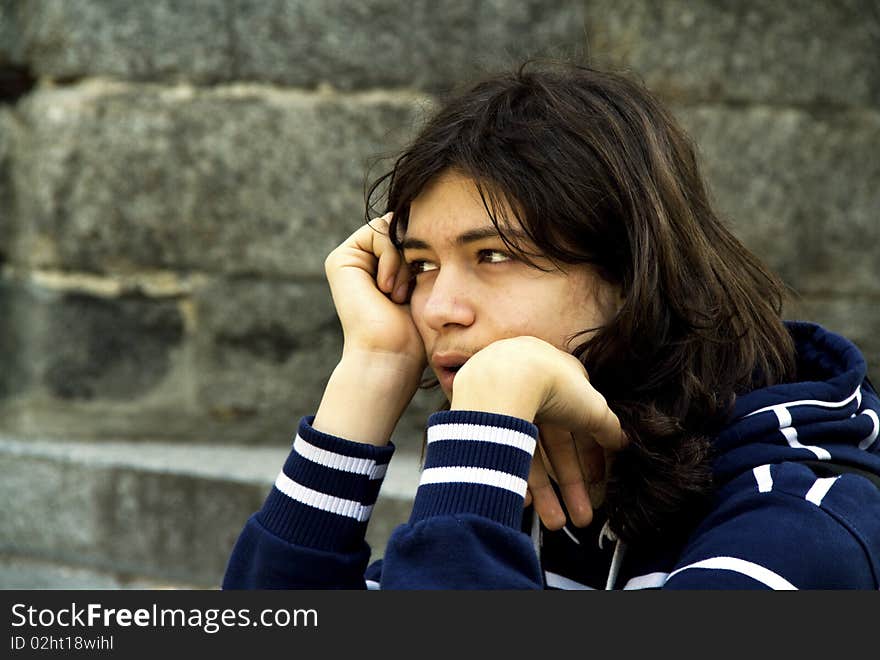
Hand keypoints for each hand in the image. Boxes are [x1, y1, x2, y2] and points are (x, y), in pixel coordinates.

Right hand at [312, 214, 426, 444]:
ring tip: (398, 294)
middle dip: (411, 257)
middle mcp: (361, 262)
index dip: (422, 255)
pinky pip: (380, 233)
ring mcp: (349, 260)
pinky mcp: (341, 259)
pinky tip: (387, 290)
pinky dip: (393, 259)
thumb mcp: (426, 289)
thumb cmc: (414, 334)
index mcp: (379, 269)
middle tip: (406, 294)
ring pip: (391, 228)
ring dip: (403, 261)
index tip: (416, 292)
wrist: (390, 356)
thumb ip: (423, 258)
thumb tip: (439, 227)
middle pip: (400, 229)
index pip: (411, 236)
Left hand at [450, 336, 625, 528]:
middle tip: (581, 517)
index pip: (581, 424)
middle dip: (570, 485)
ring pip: (530, 455)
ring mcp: (508, 404)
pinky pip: (504, 454)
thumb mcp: (595, 409)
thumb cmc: (555, 385)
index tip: (598, 485)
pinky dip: (515, 479)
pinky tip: (525, 502)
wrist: (503, 378)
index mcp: (562, 380)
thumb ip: (610, 428)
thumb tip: (623, 442)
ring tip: (555, 524)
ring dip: (545, 493)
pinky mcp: (486, 421)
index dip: (592, 456)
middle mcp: (534, 390)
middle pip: (556, 447)